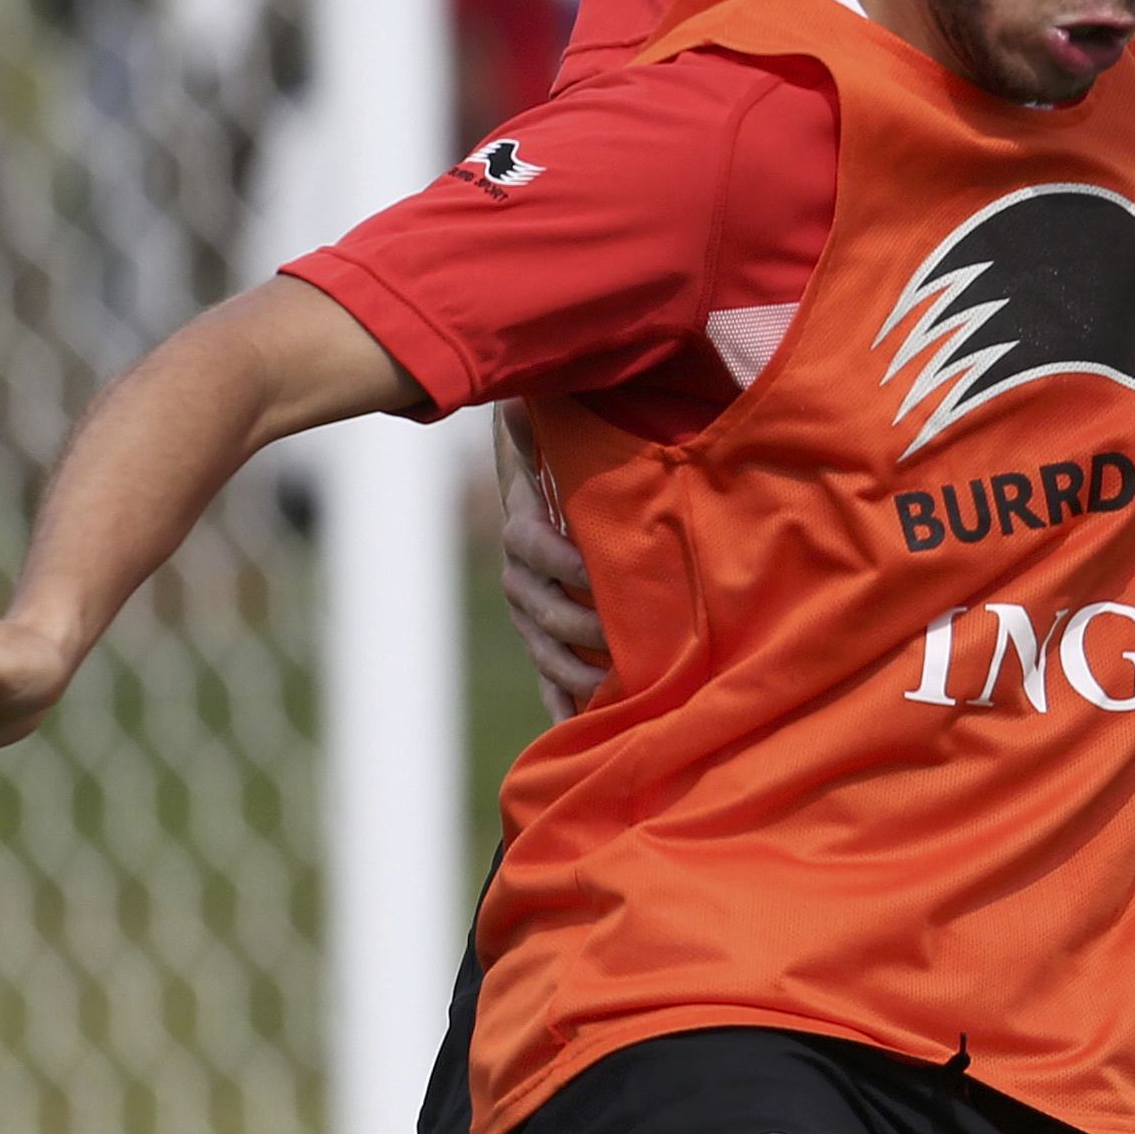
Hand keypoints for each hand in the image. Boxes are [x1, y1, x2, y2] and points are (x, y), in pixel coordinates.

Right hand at [493, 401, 608, 721]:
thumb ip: (537, 425)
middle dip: (575, 629)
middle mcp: (520, 576)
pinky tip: (578, 734)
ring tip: (606, 693)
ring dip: (571, 674)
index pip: (533, 546)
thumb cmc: (565, 464)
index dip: (560, 561)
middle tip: (615, 647)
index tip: (592, 573)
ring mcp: (530, 613)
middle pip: (539, 609)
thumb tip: (521, 399)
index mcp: (523, 529)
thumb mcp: (554, 440)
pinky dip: (562, 707)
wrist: (550, 490)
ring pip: (543, 649)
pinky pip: (549, 679)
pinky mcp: (545, 640)